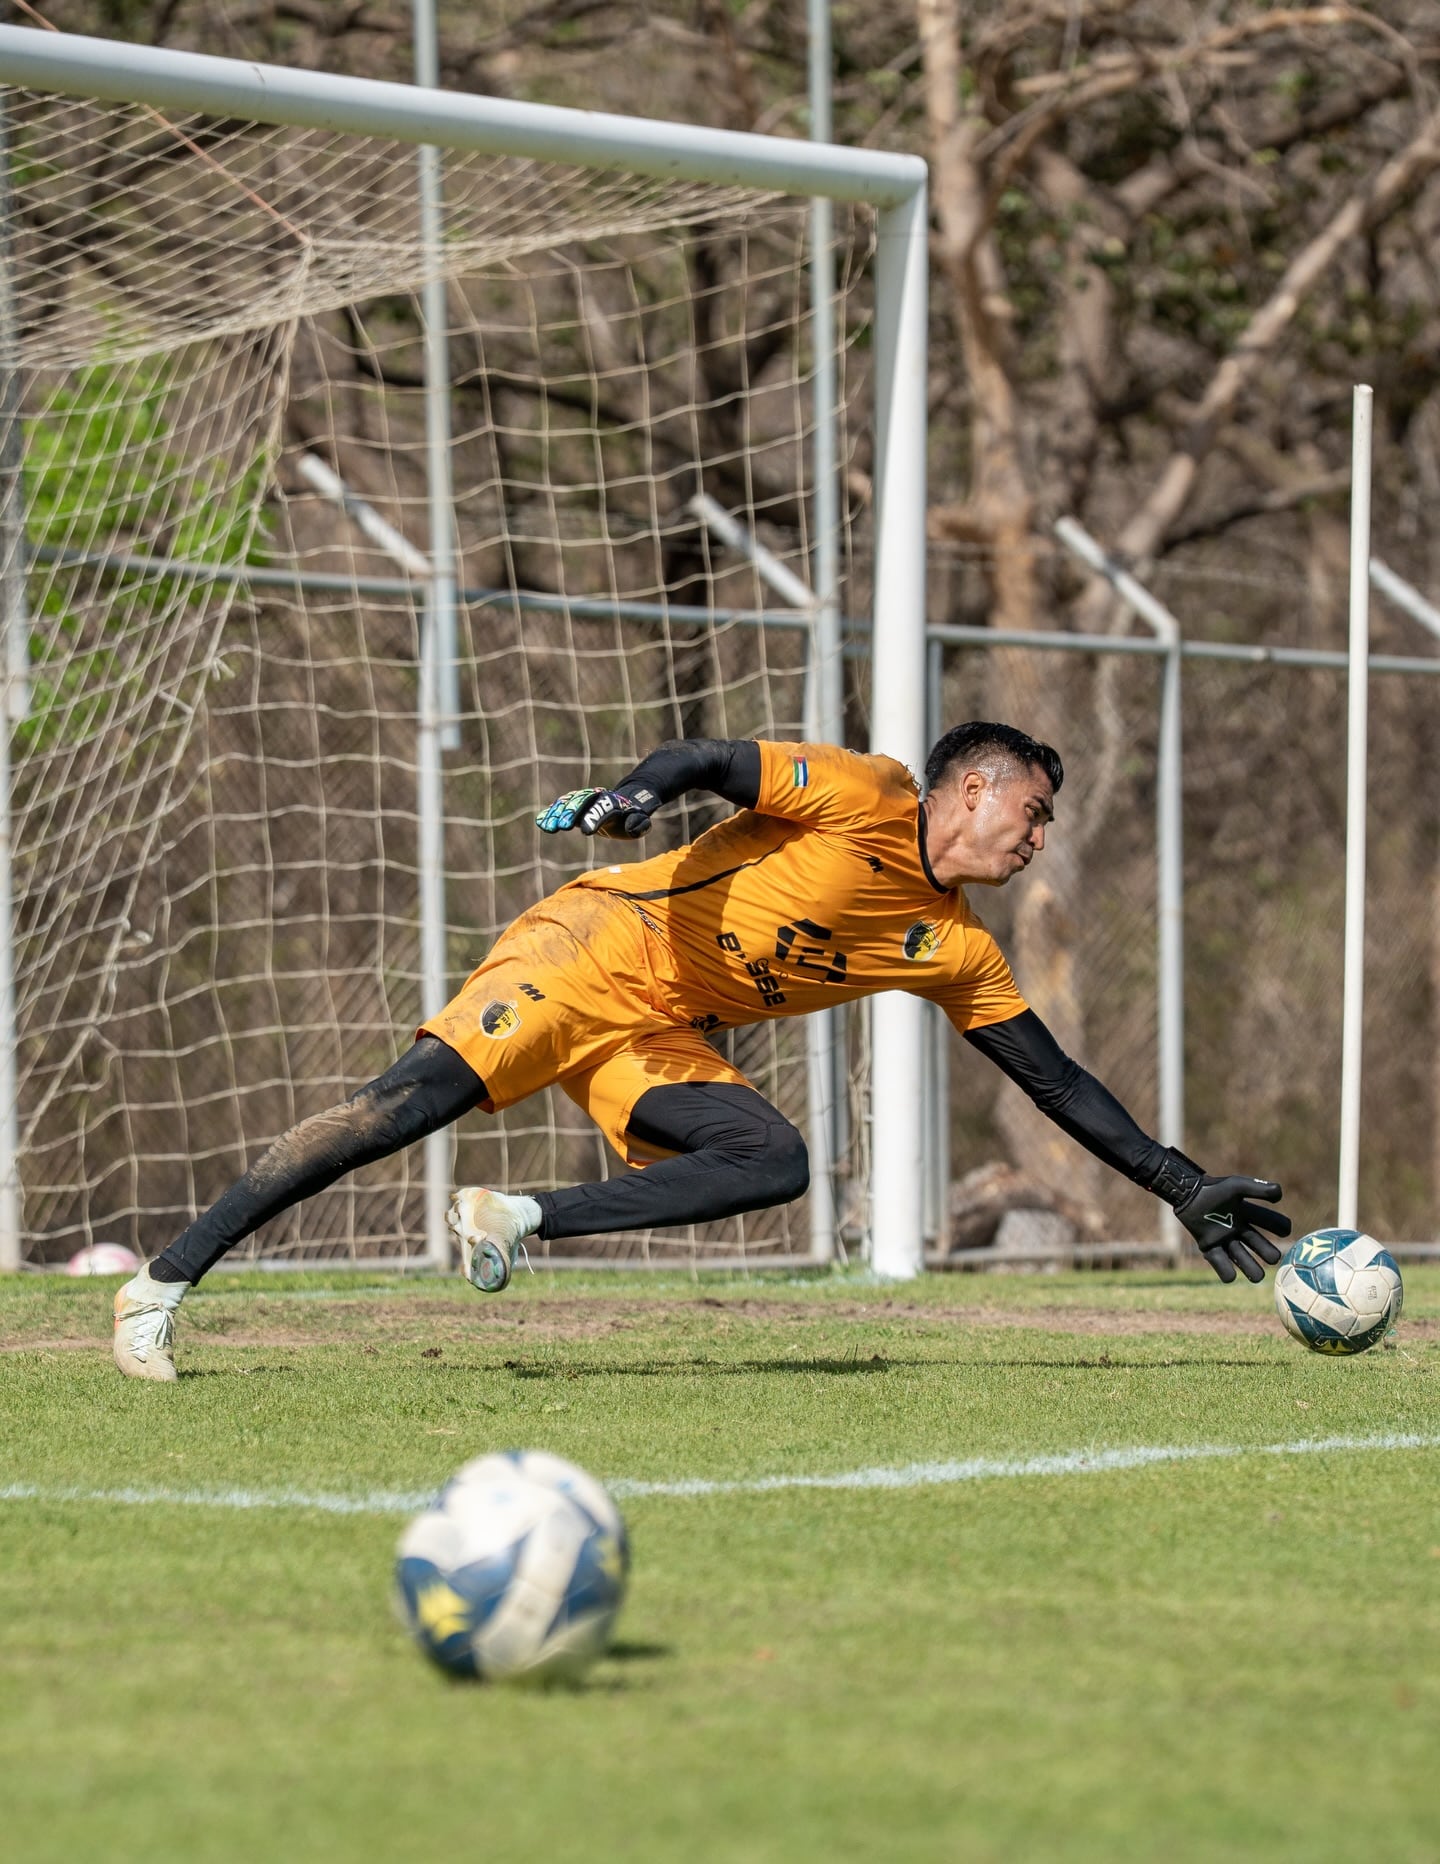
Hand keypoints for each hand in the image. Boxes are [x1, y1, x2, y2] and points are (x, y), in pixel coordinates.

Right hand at [534, 785, 659, 838]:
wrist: (625, 802)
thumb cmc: (634, 817)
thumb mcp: (641, 821)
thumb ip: (638, 824)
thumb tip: (631, 827)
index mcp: (614, 803)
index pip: (603, 809)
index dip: (594, 819)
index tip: (586, 832)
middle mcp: (597, 798)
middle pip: (583, 803)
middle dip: (572, 813)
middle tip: (563, 827)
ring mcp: (585, 800)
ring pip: (569, 803)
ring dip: (558, 813)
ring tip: (548, 827)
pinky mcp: (576, 806)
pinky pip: (562, 806)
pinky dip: (551, 812)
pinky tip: (541, 822)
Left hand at [1152, 1150, 1290, 1282]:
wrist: (1187, 1193)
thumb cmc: (1213, 1189)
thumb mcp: (1237, 1186)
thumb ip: (1258, 1190)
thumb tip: (1280, 1195)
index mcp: (1250, 1214)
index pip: (1274, 1224)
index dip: (1282, 1227)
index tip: (1283, 1229)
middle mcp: (1241, 1229)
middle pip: (1263, 1248)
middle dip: (1270, 1254)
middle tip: (1271, 1256)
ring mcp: (1225, 1239)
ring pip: (1245, 1261)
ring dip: (1253, 1270)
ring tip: (1256, 1275)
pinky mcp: (1209, 1247)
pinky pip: (1222, 1266)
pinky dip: (1227, 1272)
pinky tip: (1231, 1274)